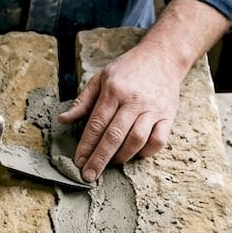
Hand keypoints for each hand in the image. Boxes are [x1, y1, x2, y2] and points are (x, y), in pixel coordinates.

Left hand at [57, 42, 182, 181]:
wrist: (162, 57)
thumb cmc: (128, 69)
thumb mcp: (101, 78)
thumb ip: (83, 101)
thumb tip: (63, 120)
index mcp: (114, 90)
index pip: (97, 123)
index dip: (86, 145)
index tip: (78, 162)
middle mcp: (134, 100)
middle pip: (114, 135)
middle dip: (100, 158)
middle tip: (89, 175)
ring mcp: (153, 109)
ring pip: (136, 140)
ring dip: (122, 156)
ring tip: (112, 163)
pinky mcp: (168, 115)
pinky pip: (158, 140)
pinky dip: (146, 152)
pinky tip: (135, 154)